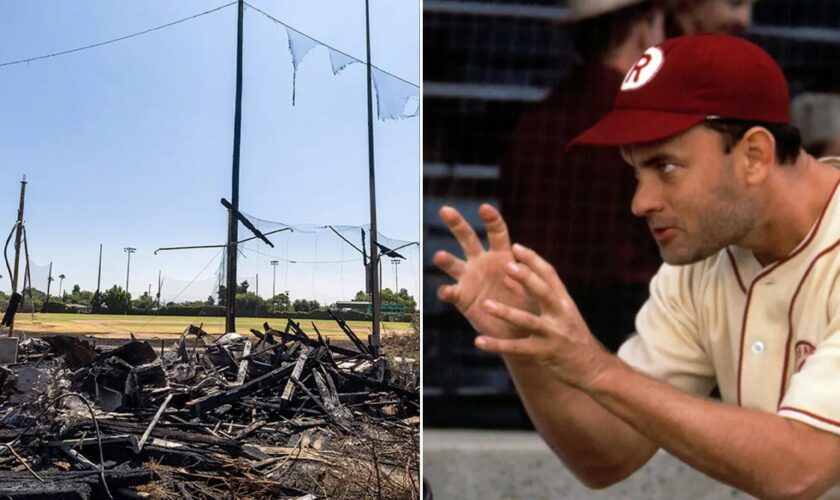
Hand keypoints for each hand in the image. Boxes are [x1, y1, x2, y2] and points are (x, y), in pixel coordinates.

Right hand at [434, 204, 529, 338]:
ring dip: (446, 260)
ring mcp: (469, 279)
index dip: (490, 219)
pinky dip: (447, 292)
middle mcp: (482, 262)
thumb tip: (520, 252)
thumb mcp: (534, 286)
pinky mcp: (462, 298)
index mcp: (502, 255)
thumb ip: (529, 270)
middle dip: (456, 224)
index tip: (484, 208)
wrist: (519, 330)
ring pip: (453, 264)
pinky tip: (447, 291)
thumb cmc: (529, 305)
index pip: (496, 232)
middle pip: (467, 238)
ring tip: (440, 256)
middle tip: (445, 210)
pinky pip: (451, 293)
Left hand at [475, 244, 614, 389]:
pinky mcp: (545, 353)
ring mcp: (554, 334)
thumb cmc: (574, 337)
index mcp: (565, 301)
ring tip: (485, 304)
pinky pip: (518, 349)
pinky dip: (498, 345)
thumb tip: (520, 274)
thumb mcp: (565, 313)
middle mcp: (561, 314)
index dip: (533, 260)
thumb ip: (546, 296)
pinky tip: (479, 341)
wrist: (594, 368)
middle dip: (526, 278)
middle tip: (506, 264)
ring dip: (506, 312)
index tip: (516, 246)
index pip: (550, 275)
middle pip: (543, 292)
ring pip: (528, 321)